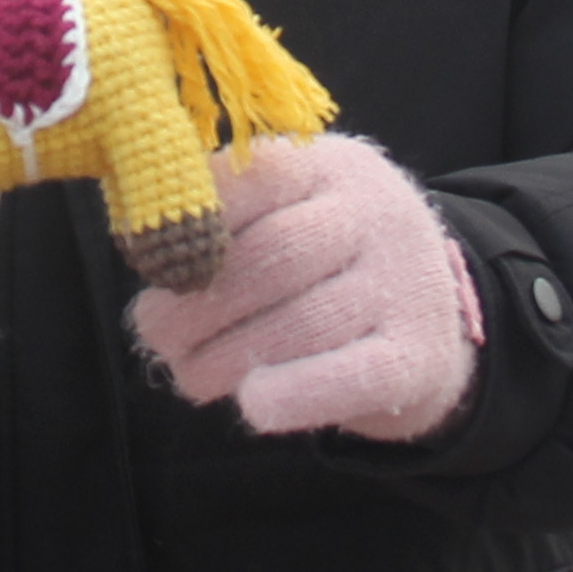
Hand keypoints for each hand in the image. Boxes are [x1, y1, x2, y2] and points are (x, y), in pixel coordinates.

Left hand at [128, 135, 481, 441]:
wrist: (429, 321)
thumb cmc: (325, 266)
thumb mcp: (289, 212)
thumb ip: (224, 219)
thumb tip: (144, 247)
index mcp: (332, 167)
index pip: (253, 180)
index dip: (192, 226)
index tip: (153, 268)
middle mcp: (378, 214)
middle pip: (272, 258)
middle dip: (197, 305)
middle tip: (156, 335)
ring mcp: (407, 283)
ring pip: (302, 323)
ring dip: (227, 358)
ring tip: (189, 376)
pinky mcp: (419, 355)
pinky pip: (351, 376)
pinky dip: (295, 394)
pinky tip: (252, 405)